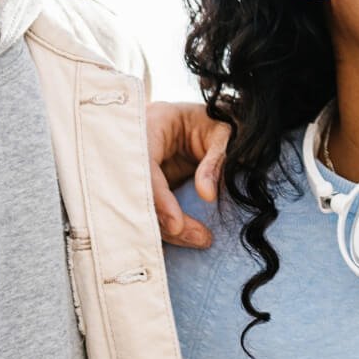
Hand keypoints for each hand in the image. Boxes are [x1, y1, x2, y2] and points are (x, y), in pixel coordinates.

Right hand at [146, 101, 229, 248]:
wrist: (206, 119)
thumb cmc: (213, 119)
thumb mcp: (222, 131)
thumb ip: (216, 159)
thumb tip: (207, 196)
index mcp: (150, 126)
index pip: (144, 166)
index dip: (158, 198)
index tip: (176, 224)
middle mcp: (136, 149)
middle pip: (138, 192)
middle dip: (164, 221)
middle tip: (196, 237)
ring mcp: (138, 170)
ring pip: (140, 206)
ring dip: (167, 229)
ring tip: (200, 239)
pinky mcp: (145, 186)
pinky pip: (149, 210)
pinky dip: (165, 227)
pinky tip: (187, 238)